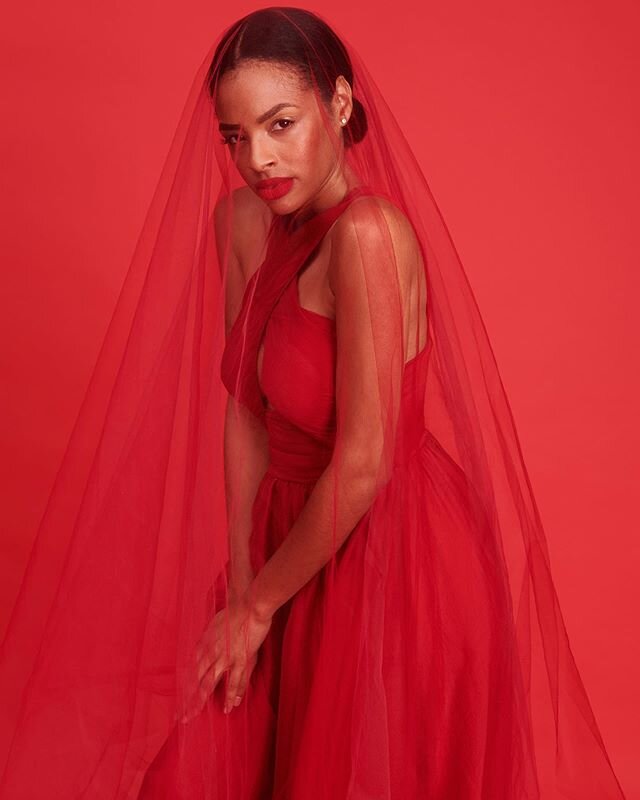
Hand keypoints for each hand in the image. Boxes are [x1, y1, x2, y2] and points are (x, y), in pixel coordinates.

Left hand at [179, 588, 272, 721]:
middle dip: (186, 699)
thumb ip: (207, 639)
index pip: (190, 669)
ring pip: (208, 684)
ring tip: (193, 716)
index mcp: (203, 644)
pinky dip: (231, 695)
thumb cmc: (233, 612)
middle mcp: (210, 653)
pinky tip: (228, 708)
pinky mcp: (240, 660)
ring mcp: (224, 658)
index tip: (180, 698)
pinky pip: (234, 681)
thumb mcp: (214, 624)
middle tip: (179, 716)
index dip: (185, 685)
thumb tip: (202, 649)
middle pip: (194, 680)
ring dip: (199, 701)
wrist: (249, 606)